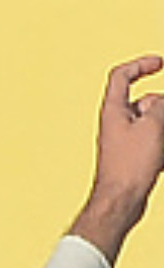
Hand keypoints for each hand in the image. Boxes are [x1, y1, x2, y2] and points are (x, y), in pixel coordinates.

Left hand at [72, 55, 163, 262]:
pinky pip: (155, 140)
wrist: (121, 201)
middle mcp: (115, 123)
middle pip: (147, 102)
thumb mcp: (153, 126)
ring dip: (163, 129)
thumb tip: (160, 101)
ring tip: (158, 148)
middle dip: (163, 109)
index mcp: (113, 110)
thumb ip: (161, 105)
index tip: (160, 63)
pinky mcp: (133, 154)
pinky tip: (159, 160)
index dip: (141, 64)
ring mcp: (125, 139)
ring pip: (154, 122)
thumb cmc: (130, 166)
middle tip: (161, 130)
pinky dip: (162, 144)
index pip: (121, 76)